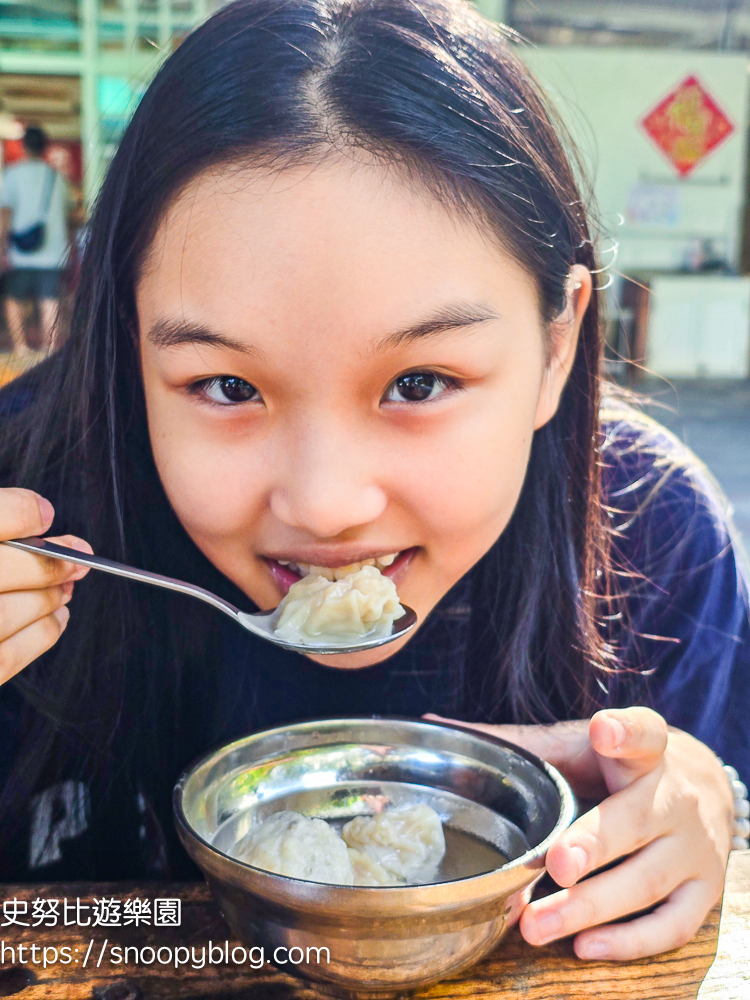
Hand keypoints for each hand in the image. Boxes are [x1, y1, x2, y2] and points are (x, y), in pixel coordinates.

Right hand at [0, 487, 91, 684]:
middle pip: (5, 565)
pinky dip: (41, 634)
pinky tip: (57, 617)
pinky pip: (6, 657)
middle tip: (79, 559)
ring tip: (66, 588)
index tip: (43, 513)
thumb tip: (41, 514)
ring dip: (48, 597)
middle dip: (49, 561)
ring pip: (7, 613)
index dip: (22, 511)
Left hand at [424, 708, 732, 960]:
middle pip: (636, 820)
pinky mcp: (704, 891)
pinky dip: (629, 941)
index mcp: (644, 753)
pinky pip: (672, 925)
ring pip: (645, 882)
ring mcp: (695, 848)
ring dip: (590, 907)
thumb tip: (431, 724)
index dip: (625, 732)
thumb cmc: (619, 767)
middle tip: (556, 863)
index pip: (643, 734)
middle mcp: (675, 797)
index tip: (603, 728)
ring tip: (536, 925)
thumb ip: (515, 741)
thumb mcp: (576, 745)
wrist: (701, 788)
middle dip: (594, 843)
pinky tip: (584, 946)